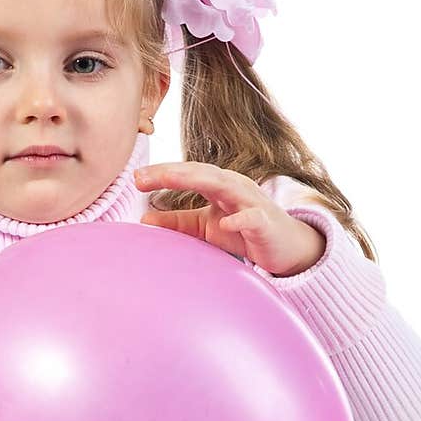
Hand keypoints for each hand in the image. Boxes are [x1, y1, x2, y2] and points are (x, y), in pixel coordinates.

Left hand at [134, 161, 323, 276]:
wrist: (285, 248)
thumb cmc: (244, 232)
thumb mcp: (205, 227)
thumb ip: (177, 222)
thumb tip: (144, 219)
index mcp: (218, 185)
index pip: (187, 174)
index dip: (162, 174)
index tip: (135, 178)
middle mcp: (234, 186)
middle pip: (200, 173)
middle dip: (171, 172)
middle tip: (142, 176)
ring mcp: (251, 202)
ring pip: (224, 185)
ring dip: (197, 180)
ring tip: (170, 179)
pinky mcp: (265, 223)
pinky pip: (252, 218)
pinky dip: (239, 219)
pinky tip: (224, 224)